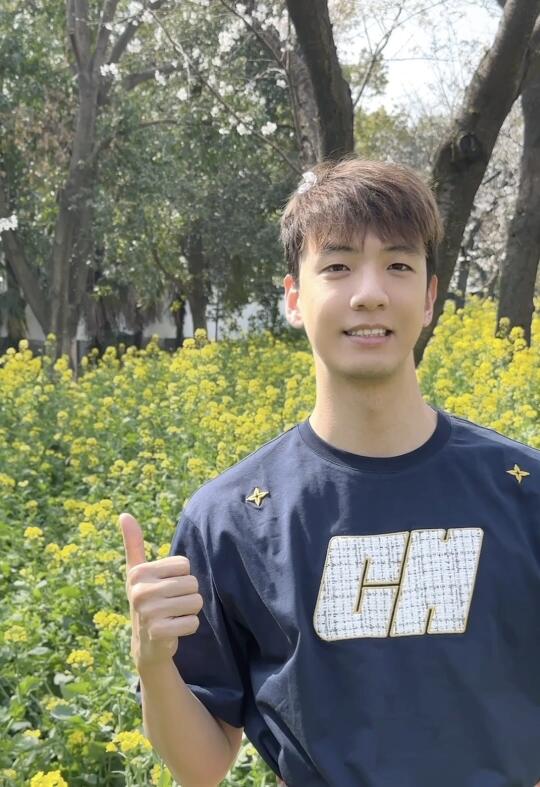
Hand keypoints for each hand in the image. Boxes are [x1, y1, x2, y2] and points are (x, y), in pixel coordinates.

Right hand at [119, 512, 202, 669]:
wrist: (145, 643)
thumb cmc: (146, 600)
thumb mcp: (138, 572)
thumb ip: (134, 543)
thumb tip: (124, 514)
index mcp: (139, 572)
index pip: (185, 564)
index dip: (181, 577)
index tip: (164, 587)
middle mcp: (141, 591)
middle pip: (192, 583)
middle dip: (187, 595)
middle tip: (170, 605)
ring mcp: (149, 613)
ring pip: (196, 602)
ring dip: (190, 611)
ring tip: (172, 616)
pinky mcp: (159, 632)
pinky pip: (193, 622)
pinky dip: (188, 627)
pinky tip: (173, 630)